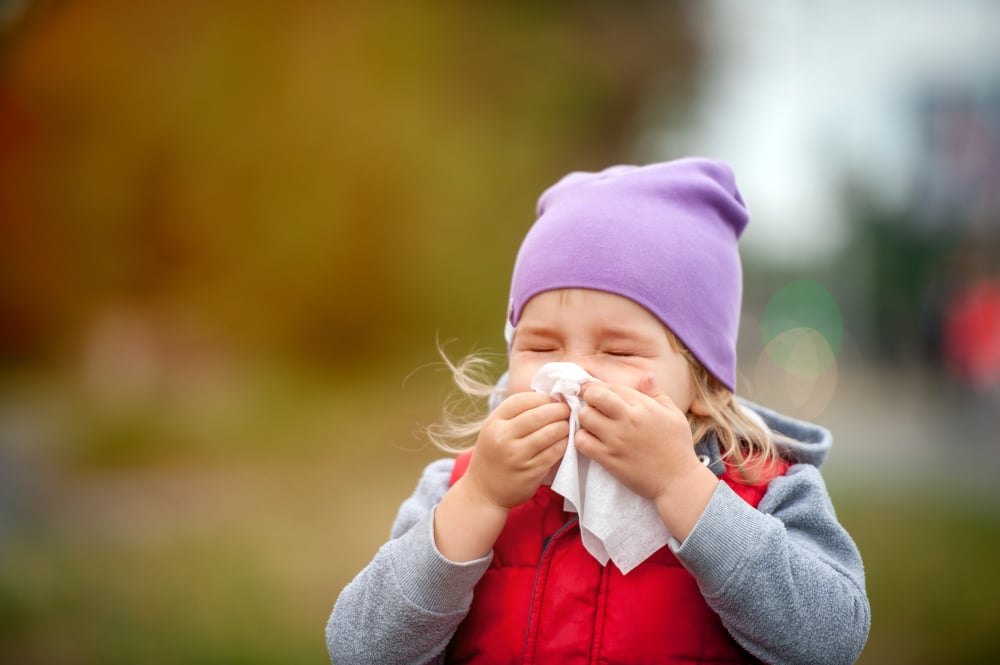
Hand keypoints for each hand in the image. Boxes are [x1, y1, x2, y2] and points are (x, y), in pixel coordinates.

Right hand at [461, 392, 570, 509]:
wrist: (483, 492)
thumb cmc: (494, 456)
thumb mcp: (494, 430)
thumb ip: (515, 415)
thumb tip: (549, 399)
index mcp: (494, 423)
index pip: (522, 400)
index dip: (542, 398)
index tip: (553, 400)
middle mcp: (503, 437)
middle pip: (539, 414)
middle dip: (559, 410)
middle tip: (568, 410)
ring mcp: (517, 455)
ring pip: (551, 432)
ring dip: (564, 427)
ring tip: (567, 426)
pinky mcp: (531, 471)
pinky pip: (555, 451)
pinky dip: (564, 444)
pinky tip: (565, 441)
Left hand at [575, 375, 717, 539]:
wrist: (677, 482)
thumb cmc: (678, 446)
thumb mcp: (674, 414)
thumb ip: (657, 393)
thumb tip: (646, 376)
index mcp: (643, 407)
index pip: (611, 387)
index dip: (601, 388)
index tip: (598, 393)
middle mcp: (627, 420)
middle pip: (593, 397)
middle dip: (589, 398)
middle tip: (592, 406)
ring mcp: (616, 440)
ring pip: (584, 417)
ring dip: (585, 418)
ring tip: (592, 423)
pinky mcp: (608, 459)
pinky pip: (582, 442)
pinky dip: (582, 438)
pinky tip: (591, 440)